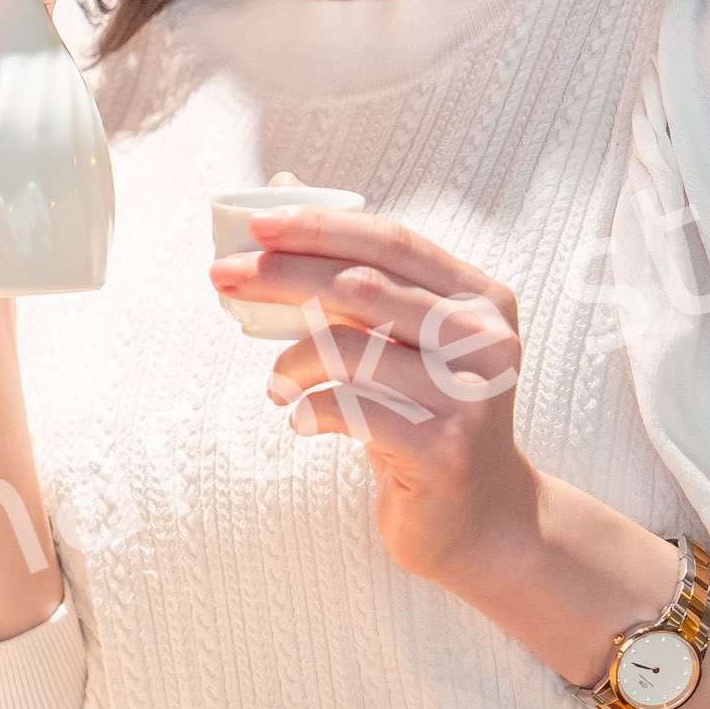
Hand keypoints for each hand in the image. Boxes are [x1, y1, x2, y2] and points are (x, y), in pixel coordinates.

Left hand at [214, 204, 535, 587]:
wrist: (482, 520)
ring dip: (290, 360)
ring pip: (349, 348)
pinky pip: (348, 408)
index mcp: (482, 297)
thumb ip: (357, 270)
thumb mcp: (407, 340)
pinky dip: (306, 408)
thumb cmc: (428, 415)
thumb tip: (283, 188)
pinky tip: (301, 420)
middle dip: (282, 275)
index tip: (255, 224)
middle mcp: (486, 339)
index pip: (390, 240)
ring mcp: (470, 395)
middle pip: (363, 284)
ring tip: (275, 383)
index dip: (319, 226)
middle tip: (223, 277)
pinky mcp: (443, 449)